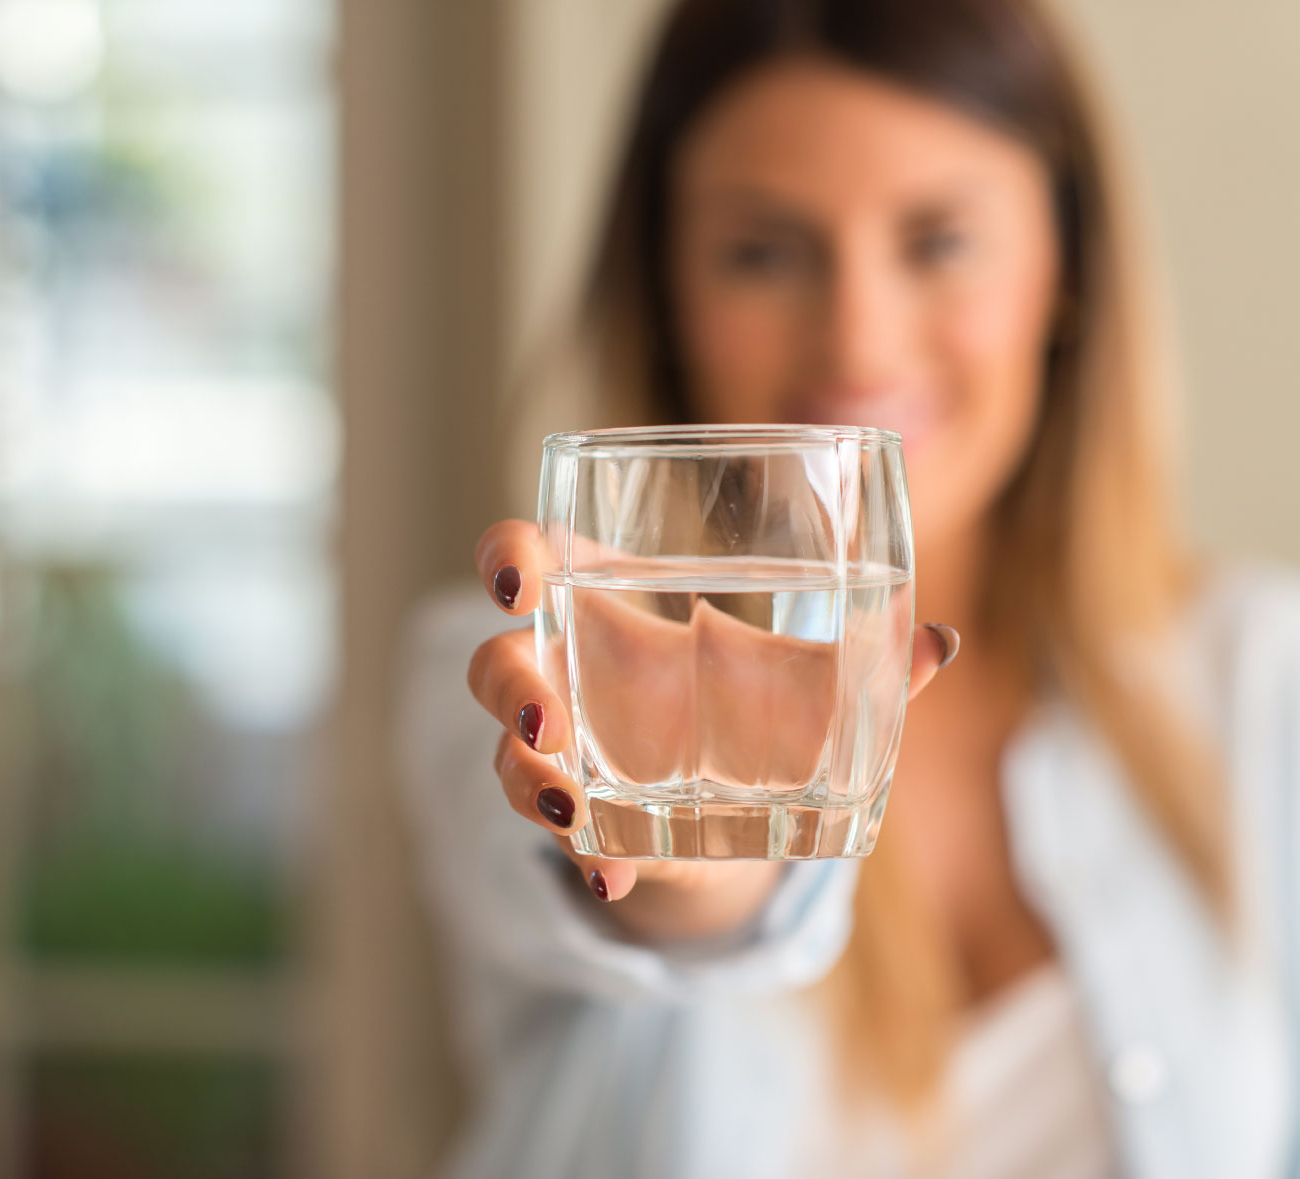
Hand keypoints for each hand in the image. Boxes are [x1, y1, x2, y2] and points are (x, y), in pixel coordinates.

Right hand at [467, 519, 957, 939]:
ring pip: (508, 752)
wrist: (738, 809)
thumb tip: (938, 640)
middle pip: (496, 661)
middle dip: (510, 686)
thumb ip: (863, 663)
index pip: (528, 555)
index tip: (517, 578)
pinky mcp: (578, 818)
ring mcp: (562, 750)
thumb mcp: (805, 682)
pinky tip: (618, 875)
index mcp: (603, 598)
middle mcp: (565, 669)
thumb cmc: (756, 707)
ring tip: (571, 808)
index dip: (506, 557)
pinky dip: (588, 855)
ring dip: (528, 778)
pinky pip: (559, 833)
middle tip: (549, 717)